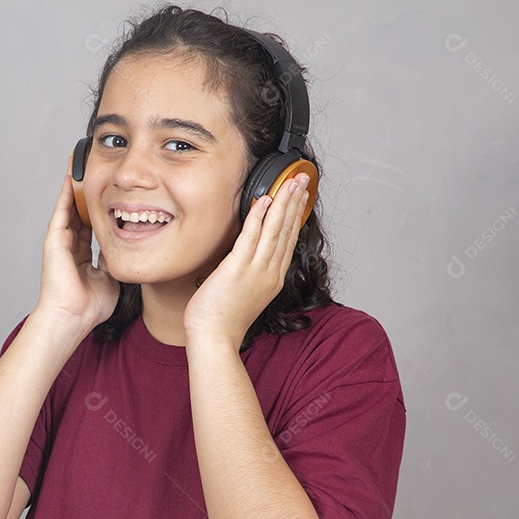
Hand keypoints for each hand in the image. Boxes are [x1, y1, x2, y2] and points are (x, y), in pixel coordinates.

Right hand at [34, 174, 119, 334]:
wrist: (72, 316)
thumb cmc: (89, 306)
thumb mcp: (110, 278)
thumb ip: (114, 261)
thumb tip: (123, 247)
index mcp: (82, 257)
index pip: (91, 228)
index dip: (99, 213)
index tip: (110, 199)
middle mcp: (70, 247)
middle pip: (80, 215)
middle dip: (88, 197)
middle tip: (96, 176)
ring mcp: (61, 243)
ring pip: (70, 210)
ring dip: (76, 190)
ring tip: (82, 169)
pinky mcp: (54, 240)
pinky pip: (61, 211)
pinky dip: (66, 195)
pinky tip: (71, 179)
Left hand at [183, 174, 310, 350]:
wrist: (215, 339)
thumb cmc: (223, 321)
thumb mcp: (244, 294)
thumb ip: (249, 274)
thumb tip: (244, 258)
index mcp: (272, 279)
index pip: (288, 240)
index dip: (296, 216)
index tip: (301, 198)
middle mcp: (269, 273)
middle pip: (287, 231)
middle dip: (296, 202)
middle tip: (303, 180)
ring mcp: (255, 270)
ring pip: (274, 230)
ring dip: (284, 203)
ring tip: (291, 182)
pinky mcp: (237, 269)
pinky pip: (251, 237)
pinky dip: (258, 217)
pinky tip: (264, 201)